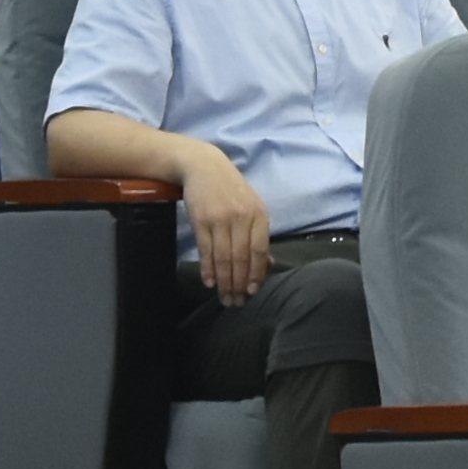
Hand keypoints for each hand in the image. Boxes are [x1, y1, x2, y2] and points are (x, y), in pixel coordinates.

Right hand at [187, 156, 274, 303]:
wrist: (204, 167)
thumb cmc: (231, 191)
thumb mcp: (251, 207)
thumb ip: (258, 234)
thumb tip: (266, 266)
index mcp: (259, 215)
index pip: (259, 251)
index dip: (256, 274)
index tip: (252, 292)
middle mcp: (242, 217)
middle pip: (241, 258)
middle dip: (239, 284)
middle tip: (236, 302)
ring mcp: (221, 218)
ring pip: (223, 257)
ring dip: (224, 281)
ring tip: (224, 297)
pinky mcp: (202, 220)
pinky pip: (206, 250)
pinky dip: (208, 269)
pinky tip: (209, 282)